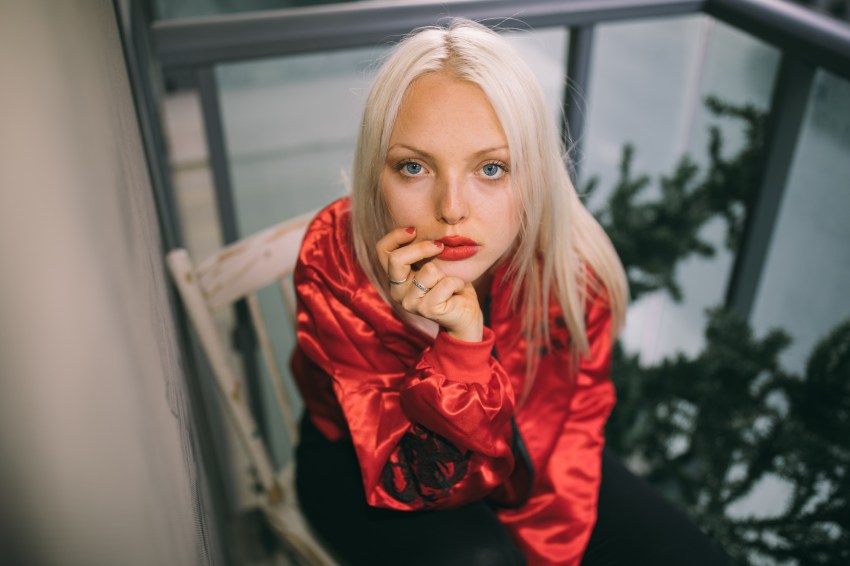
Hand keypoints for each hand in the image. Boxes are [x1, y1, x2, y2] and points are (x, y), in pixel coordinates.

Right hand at [377, 227, 483, 341]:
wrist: (465, 313)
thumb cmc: (450, 284)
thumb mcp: (434, 261)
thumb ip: (423, 250)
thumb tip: (419, 226)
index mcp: (395, 277)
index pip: (382, 250)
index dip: (396, 236)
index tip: (414, 230)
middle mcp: (397, 291)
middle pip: (396, 259)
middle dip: (422, 248)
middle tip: (440, 246)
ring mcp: (410, 302)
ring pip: (428, 270)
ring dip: (447, 272)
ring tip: (449, 281)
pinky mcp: (427, 310)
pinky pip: (445, 283)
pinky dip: (457, 283)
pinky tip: (457, 291)